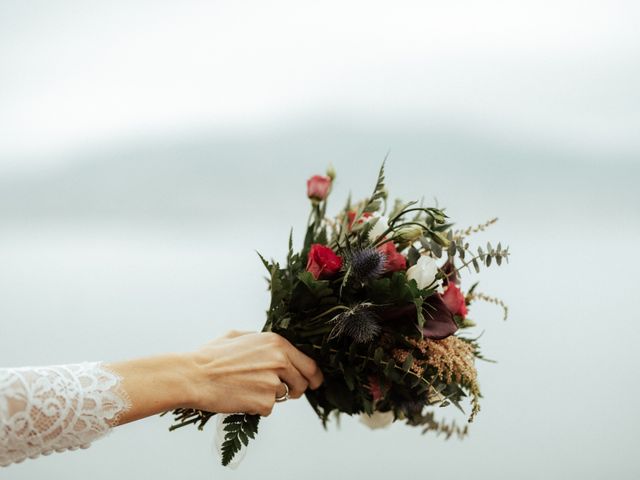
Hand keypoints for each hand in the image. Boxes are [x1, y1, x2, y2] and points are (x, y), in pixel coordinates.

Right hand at [186, 331, 323, 415]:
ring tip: (247, 388)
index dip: (314, 376)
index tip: (316, 383)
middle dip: (295, 389)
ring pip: (283, 396)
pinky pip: (268, 408)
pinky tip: (240, 396)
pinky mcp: (265, 402)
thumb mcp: (239, 336)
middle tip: (282, 391)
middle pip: (302, 383)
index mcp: (277, 343)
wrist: (194, 376)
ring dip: (270, 396)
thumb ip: (262, 340)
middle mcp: (280, 361)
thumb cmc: (212, 357)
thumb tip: (272, 346)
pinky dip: (257, 406)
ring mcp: (274, 383)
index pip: (309, 363)